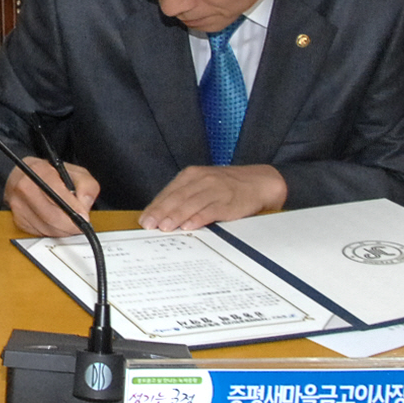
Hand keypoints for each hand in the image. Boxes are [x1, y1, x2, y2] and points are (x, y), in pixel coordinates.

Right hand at [3, 157, 100, 237]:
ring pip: (46, 229)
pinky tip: (55, 222)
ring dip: (62, 230)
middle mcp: (24, 187)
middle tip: (80, 224)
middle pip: (51, 217)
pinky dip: (51, 232)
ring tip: (68, 220)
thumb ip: (86, 185)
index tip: (84, 217)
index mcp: (38, 171)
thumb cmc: (51, 175)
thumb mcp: (75, 172)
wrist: (26, 176)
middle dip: (70, 225)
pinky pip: (40, 234)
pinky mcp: (17, 220)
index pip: (57, 196)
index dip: (73, 210)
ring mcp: (18, 204)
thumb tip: (83, 204)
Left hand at [140, 165, 287, 230]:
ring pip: (190, 203)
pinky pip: (210, 210)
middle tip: (149, 225)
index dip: (155, 206)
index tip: (144, 219)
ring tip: (164, 227)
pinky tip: (188, 226)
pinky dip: (198, 218)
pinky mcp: (228, 201)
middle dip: (160, 212)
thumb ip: (184, 196)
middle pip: (176, 198)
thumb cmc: (227, 186)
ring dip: (175, 216)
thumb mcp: (203, 184)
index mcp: (191, 175)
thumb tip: (162, 214)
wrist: (259, 182)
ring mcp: (215, 190)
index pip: (168, 192)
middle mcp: (201, 180)